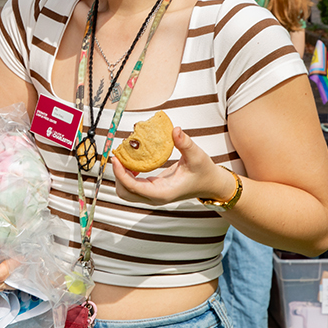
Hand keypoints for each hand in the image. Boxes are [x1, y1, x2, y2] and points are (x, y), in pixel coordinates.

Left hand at [111, 126, 235, 206]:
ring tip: (123, 158)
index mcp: (163, 193)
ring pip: (127, 191)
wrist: (211, 185)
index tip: (116, 158)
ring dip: (121, 176)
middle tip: (118, 157)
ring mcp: (153, 195)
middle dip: (117, 176)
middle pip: (125, 193)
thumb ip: (185, 143)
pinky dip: (127, 175)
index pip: (133, 188)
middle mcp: (155, 197)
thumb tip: (175, 130)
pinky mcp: (153, 190)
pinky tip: (132, 161)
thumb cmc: (204, 172)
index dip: (120, 174)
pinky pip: (133, 186)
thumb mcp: (197, 156)